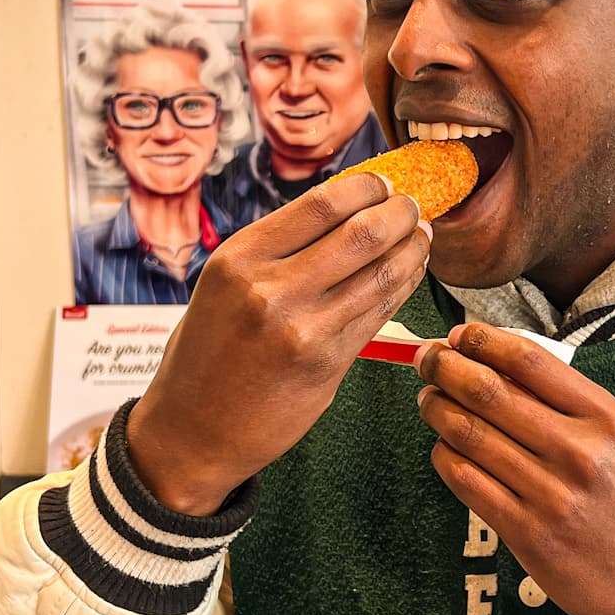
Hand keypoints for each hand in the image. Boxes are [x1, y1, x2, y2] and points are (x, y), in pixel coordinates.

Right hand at [129, 175, 428, 514]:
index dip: (367, 187)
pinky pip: (379, 313)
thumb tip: (345, 209)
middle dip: (401, 213)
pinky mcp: (327, 364)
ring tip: (422, 237)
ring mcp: (303, 330)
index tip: (384, 185)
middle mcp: (270, 290)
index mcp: (240, 258)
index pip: (323, 203)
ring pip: (381, 273)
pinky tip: (410, 274)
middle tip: (414, 207)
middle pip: (363, 233)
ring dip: (413, 249)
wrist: (192, 429)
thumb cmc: (208, 351)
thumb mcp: (224, 284)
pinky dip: (402, 287)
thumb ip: (277, 250)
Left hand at [414, 324, 614, 614]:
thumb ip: (563, 401)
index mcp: (605, 418)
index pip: (529, 360)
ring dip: (436, 409)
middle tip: (426, 361)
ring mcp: (552, 495)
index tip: (458, 335)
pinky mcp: (527, 533)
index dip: (482, 341)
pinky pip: (465, 481)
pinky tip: (443, 448)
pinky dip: (443, 456)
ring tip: (428, 401)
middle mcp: (580, 452)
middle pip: (489, 391)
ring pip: (469, 434)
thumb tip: (490, 359)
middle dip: (444, 368)